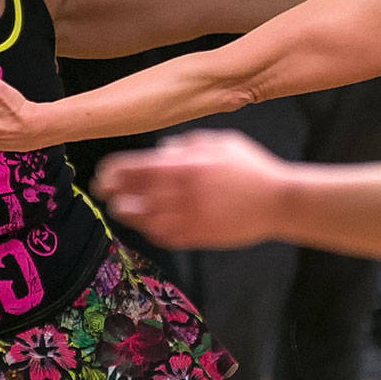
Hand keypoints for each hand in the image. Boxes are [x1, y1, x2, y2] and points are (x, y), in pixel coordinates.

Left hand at [93, 130, 288, 248]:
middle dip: (113, 193)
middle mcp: (181, 193)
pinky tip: (146, 225)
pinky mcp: (197, 237)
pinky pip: (164, 237)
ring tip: (120, 209)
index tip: (102, 174)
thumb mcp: (219, 142)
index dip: (113, 173)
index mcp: (185, 165)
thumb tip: (161, 150)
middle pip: (134, 195)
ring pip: (144, 220)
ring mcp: (188, 217)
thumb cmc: (250, 168)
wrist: (277, 201)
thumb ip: (186, 144)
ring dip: (127, 214)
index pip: (135, 169)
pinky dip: (150, 231)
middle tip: (103, 191)